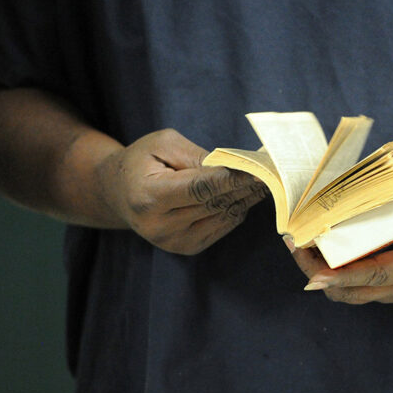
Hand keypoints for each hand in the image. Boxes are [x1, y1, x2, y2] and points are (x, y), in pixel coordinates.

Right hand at [97, 129, 266, 254]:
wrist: (118, 193)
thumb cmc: (142, 161)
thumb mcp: (163, 144)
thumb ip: (196, 157)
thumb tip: (232, 168)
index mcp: (148, 197)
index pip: (199, 188)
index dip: (231, 178)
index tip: (258, 169)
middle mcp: (160, 226)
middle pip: (214, 203)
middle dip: (246, 186)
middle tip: (273, 172)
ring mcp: (173, 242)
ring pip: (223, 217)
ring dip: (247, 199)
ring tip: (266, 181)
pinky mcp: (186, 248)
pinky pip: (222, 227)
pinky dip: (237, 210)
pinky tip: (247, 195)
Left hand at [289, 140, 392, 303]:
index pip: (377, 275)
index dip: (340, 274)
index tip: (310, 264)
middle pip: (355, 293)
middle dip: (318, 274)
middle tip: (295, 243)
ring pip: (357, 295)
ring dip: (326, 276)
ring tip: (304, 245)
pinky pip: (365, 289)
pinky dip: (341, 276)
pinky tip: (328, 248)